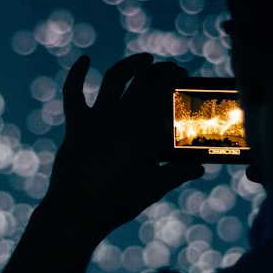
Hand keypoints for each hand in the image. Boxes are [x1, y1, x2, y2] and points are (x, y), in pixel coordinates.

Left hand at [43, 53, 204, 244]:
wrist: (77, 212)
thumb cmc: (119, 202)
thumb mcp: (154, 188)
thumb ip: (179, 173)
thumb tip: (199, 167)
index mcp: (145, 132)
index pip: (164, 91)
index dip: (174, 77)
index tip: (182, 75)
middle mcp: (122, 119)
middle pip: (144, 81)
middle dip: (161, 69)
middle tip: (170, 70)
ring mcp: (97, 119)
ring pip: (116, 78)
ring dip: (131, 64)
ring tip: (144, 60)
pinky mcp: (76, 125)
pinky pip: (73, 92)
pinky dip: (77, 73)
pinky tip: (84, 60)